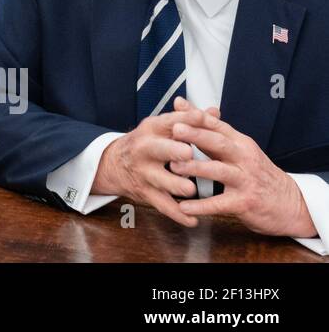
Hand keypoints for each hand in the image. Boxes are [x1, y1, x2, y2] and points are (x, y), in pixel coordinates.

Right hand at [91, 96, 205, 226]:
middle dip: (174, 152)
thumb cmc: (148, 143)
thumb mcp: (162, 128)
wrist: (115, 163)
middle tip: (189, 154)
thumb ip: (188, 121)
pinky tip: (192, 219)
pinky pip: (163, 205)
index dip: (186, 120)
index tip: (201, 118)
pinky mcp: (145, 192)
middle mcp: (145, 148)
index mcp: (153, 129)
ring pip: (161, 180)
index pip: (171, 121)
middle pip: (160, 149)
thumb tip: (215, 112)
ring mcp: (144, 171)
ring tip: (191, 190)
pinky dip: (178, 214)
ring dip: (177, 185)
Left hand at [170, 102, 317, 237]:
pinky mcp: (244, 203)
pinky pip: (220, 204)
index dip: (199, 117)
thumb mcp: (239, 149)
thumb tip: (183, 105)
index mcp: (240, 143)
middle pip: (219, 144)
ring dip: (196, 168)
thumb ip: (211, 130)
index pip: (218, 126)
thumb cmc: (257, 173)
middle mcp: (244, 158)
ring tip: (174, 167)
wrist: (290, 203)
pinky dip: (201, 206)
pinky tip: (184, 207)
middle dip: (197, 135)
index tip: (178, 108)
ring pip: (219, 171)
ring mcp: (245, 180)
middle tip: (175, 130)